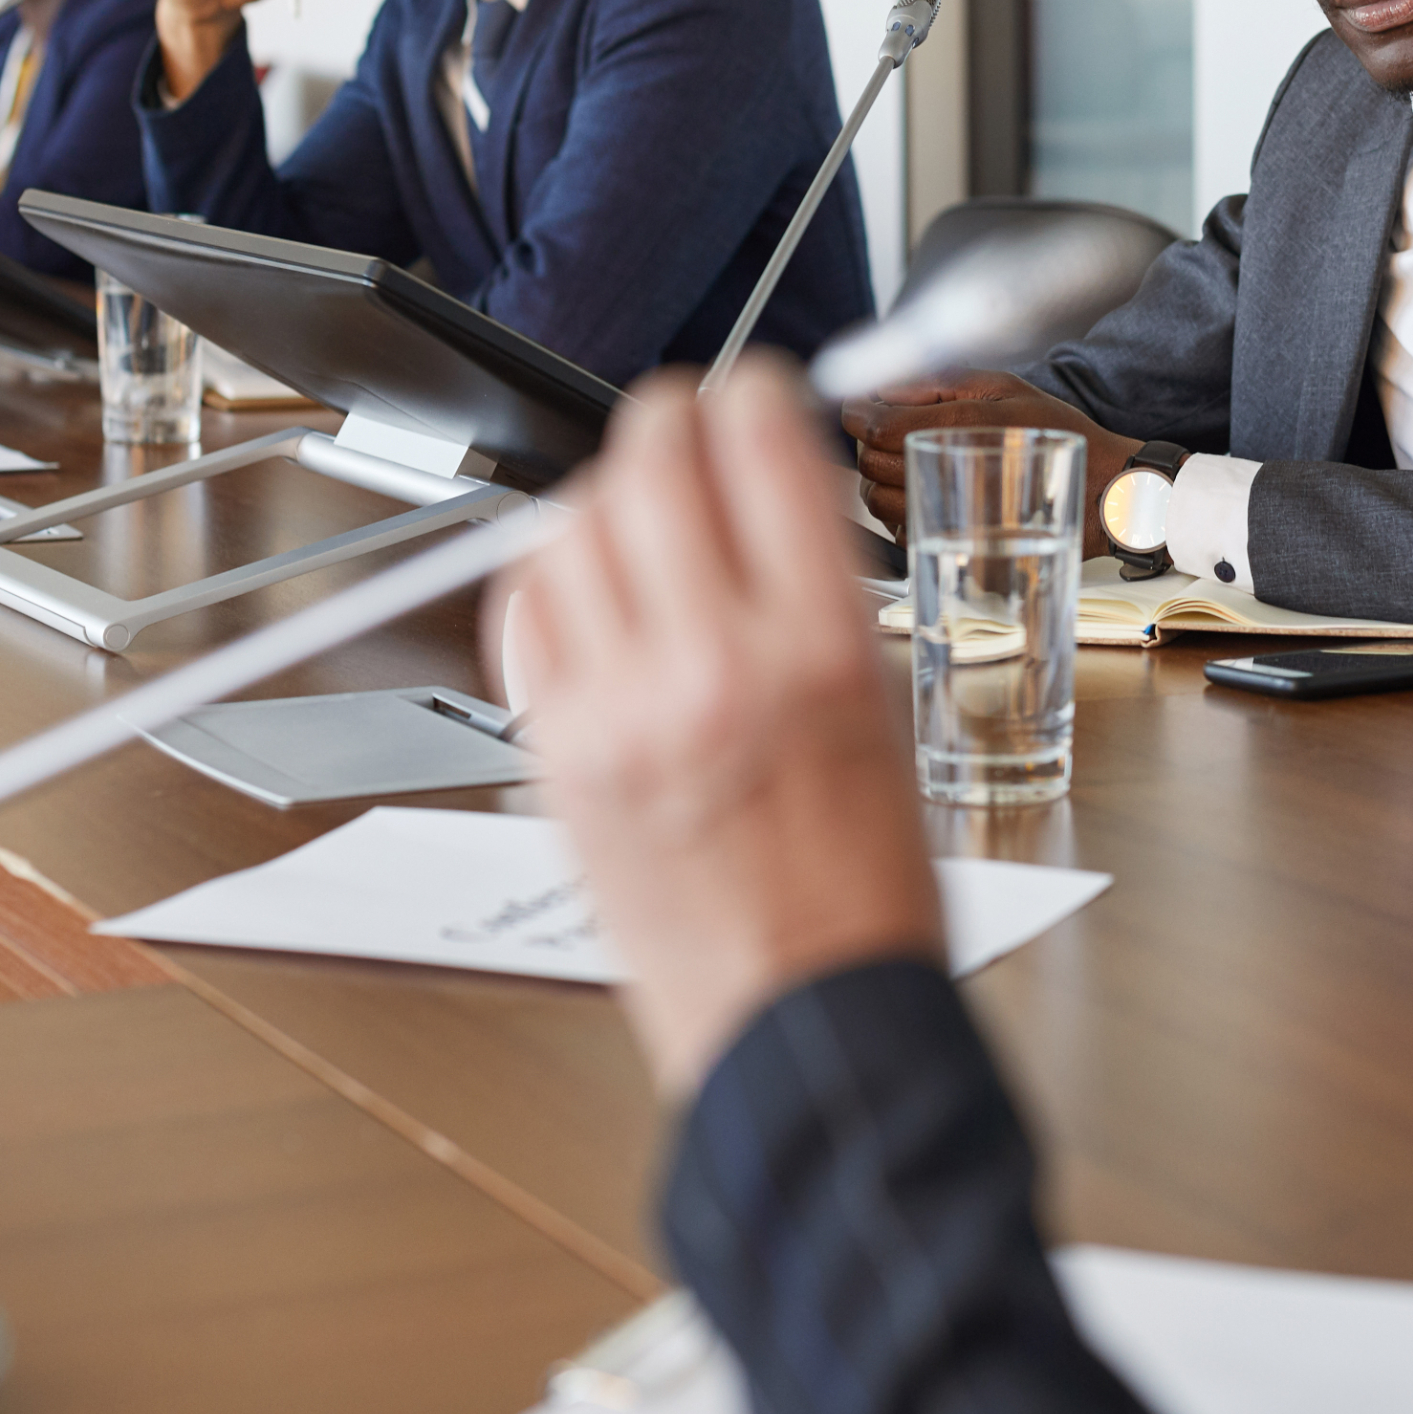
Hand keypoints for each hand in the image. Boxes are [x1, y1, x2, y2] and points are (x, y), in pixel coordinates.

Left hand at [492, 362, 945, 1093]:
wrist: (806, 1022)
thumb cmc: (863, 889)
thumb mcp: (889, 711)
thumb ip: (817, 593)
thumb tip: (765, 494)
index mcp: (822, 649)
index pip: (759, 444)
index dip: (752, 391)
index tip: (751, 393)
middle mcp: (713, 667)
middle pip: (651, 461)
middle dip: (670, 420)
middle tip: (684, 428)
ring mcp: (621, 712)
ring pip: (570, 526)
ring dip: (603, 496)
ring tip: (636, 516)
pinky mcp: (557, 759)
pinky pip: (523, 617)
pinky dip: (549, 578)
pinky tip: (584, 589)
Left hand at [840, 370, 1138, 539]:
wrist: (1104, 494)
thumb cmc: (1059, 435)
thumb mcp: (1006, 387)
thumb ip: (941, 383)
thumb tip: (886, 386)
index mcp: (960, 430)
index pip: (875, 426)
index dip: (855, 413)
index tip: (858, 405)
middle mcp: (951, 477)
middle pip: (869, 462)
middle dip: (868, 443)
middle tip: (888, 427)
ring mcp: (951, 518)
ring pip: (877, 500)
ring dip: (879, 477)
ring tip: (906, 458)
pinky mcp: (956, 545)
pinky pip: (900, 528)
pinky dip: (899, 507)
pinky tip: (925, 487)